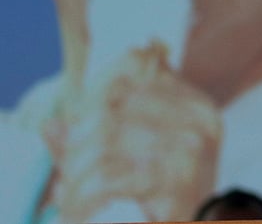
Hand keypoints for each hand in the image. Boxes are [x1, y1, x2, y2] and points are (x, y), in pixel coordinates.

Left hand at [48, 41, 220, 221]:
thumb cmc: (168, 196)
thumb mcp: (145, 157)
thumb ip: (101, 137)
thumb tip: (52, 124)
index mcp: (195, 105)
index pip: (133, 67)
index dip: (94, 89)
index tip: (77, 119)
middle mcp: (198, 121)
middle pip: (111, 105)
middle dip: (78, 137)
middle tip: (69, 167)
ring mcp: (191, 149)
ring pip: (104, 140)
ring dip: (75, 170)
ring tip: (71, 191)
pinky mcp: (176, 182)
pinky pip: (109, 177)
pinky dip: (84, 194)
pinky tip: (81, 205)